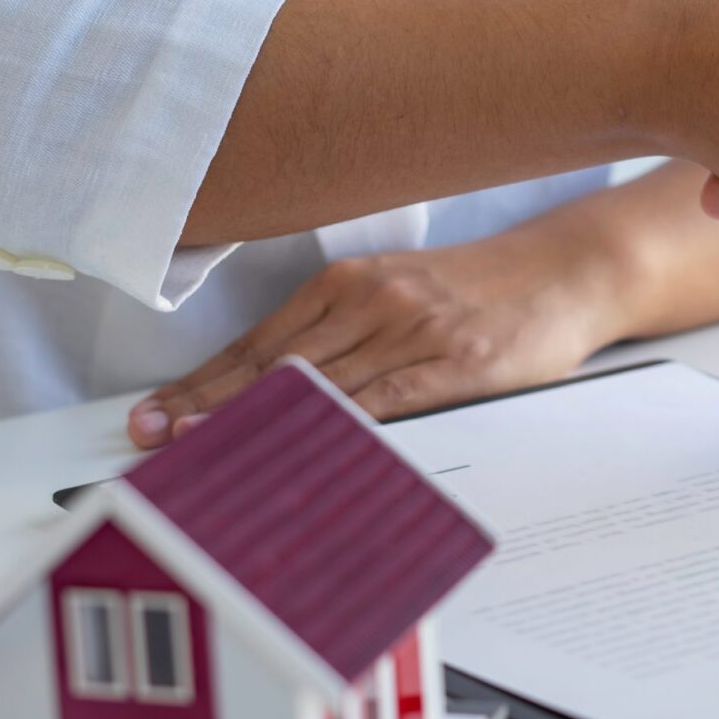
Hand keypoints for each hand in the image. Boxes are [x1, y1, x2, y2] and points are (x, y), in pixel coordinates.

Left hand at [127, 231, 620, 447]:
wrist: (568, 271)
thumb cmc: (486, 291)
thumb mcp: (404, 294)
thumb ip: (347, 331)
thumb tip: (282, 386)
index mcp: (352, 283)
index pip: (261, 340)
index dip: (204, 379)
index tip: (156, 408)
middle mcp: (373, 301)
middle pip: (274, 363)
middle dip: (206, 402)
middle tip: (151, 433)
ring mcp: (412, 331)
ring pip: (318, 383)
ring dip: (255, 419)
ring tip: (201, 446)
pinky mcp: (454, 362)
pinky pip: (385, 399)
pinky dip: (337, 424)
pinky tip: (301, 443)